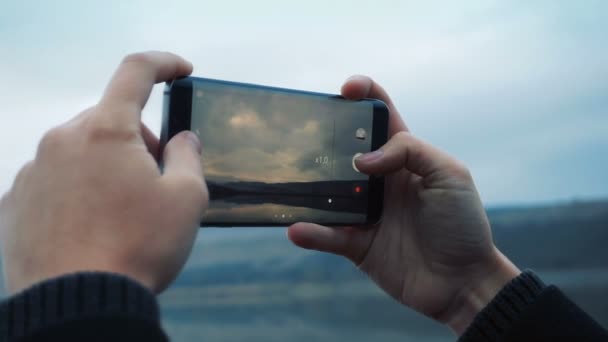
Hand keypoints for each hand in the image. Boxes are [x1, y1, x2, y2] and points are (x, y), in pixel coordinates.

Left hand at [0, 51, 207, 293]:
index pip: (136, 73)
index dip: (164, 64)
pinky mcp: (16, 202)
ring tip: (122, 212)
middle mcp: (62, 141)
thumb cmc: (139, 247)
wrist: (79, 304)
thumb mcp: (187, 199)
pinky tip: (92, 225)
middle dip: (138, 140)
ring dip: (107, 165)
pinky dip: (78, 189)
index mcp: (105, 131)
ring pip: (80, 149)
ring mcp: (33, 171)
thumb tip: (182, 139)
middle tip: (157, 180)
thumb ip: (188, 156)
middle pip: (108, 120)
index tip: (181, 71)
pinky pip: (55, 179)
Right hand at [288, 75, 519, 333]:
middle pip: (345, 149)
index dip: (364, 94)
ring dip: (310, 186)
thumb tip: (361, 159)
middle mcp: (381, 180)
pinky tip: (297, 228)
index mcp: (405, 156)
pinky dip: (311, 232)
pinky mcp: (357, 244)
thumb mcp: (449, 173)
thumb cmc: (462, 223)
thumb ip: (409, 151)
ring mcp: (366, 211)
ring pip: (329, 192)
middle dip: (325, 137)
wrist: (463, 281)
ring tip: (291, 180)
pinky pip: (328, 235)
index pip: (381, 116)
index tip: (346, 89)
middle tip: (307, 136)